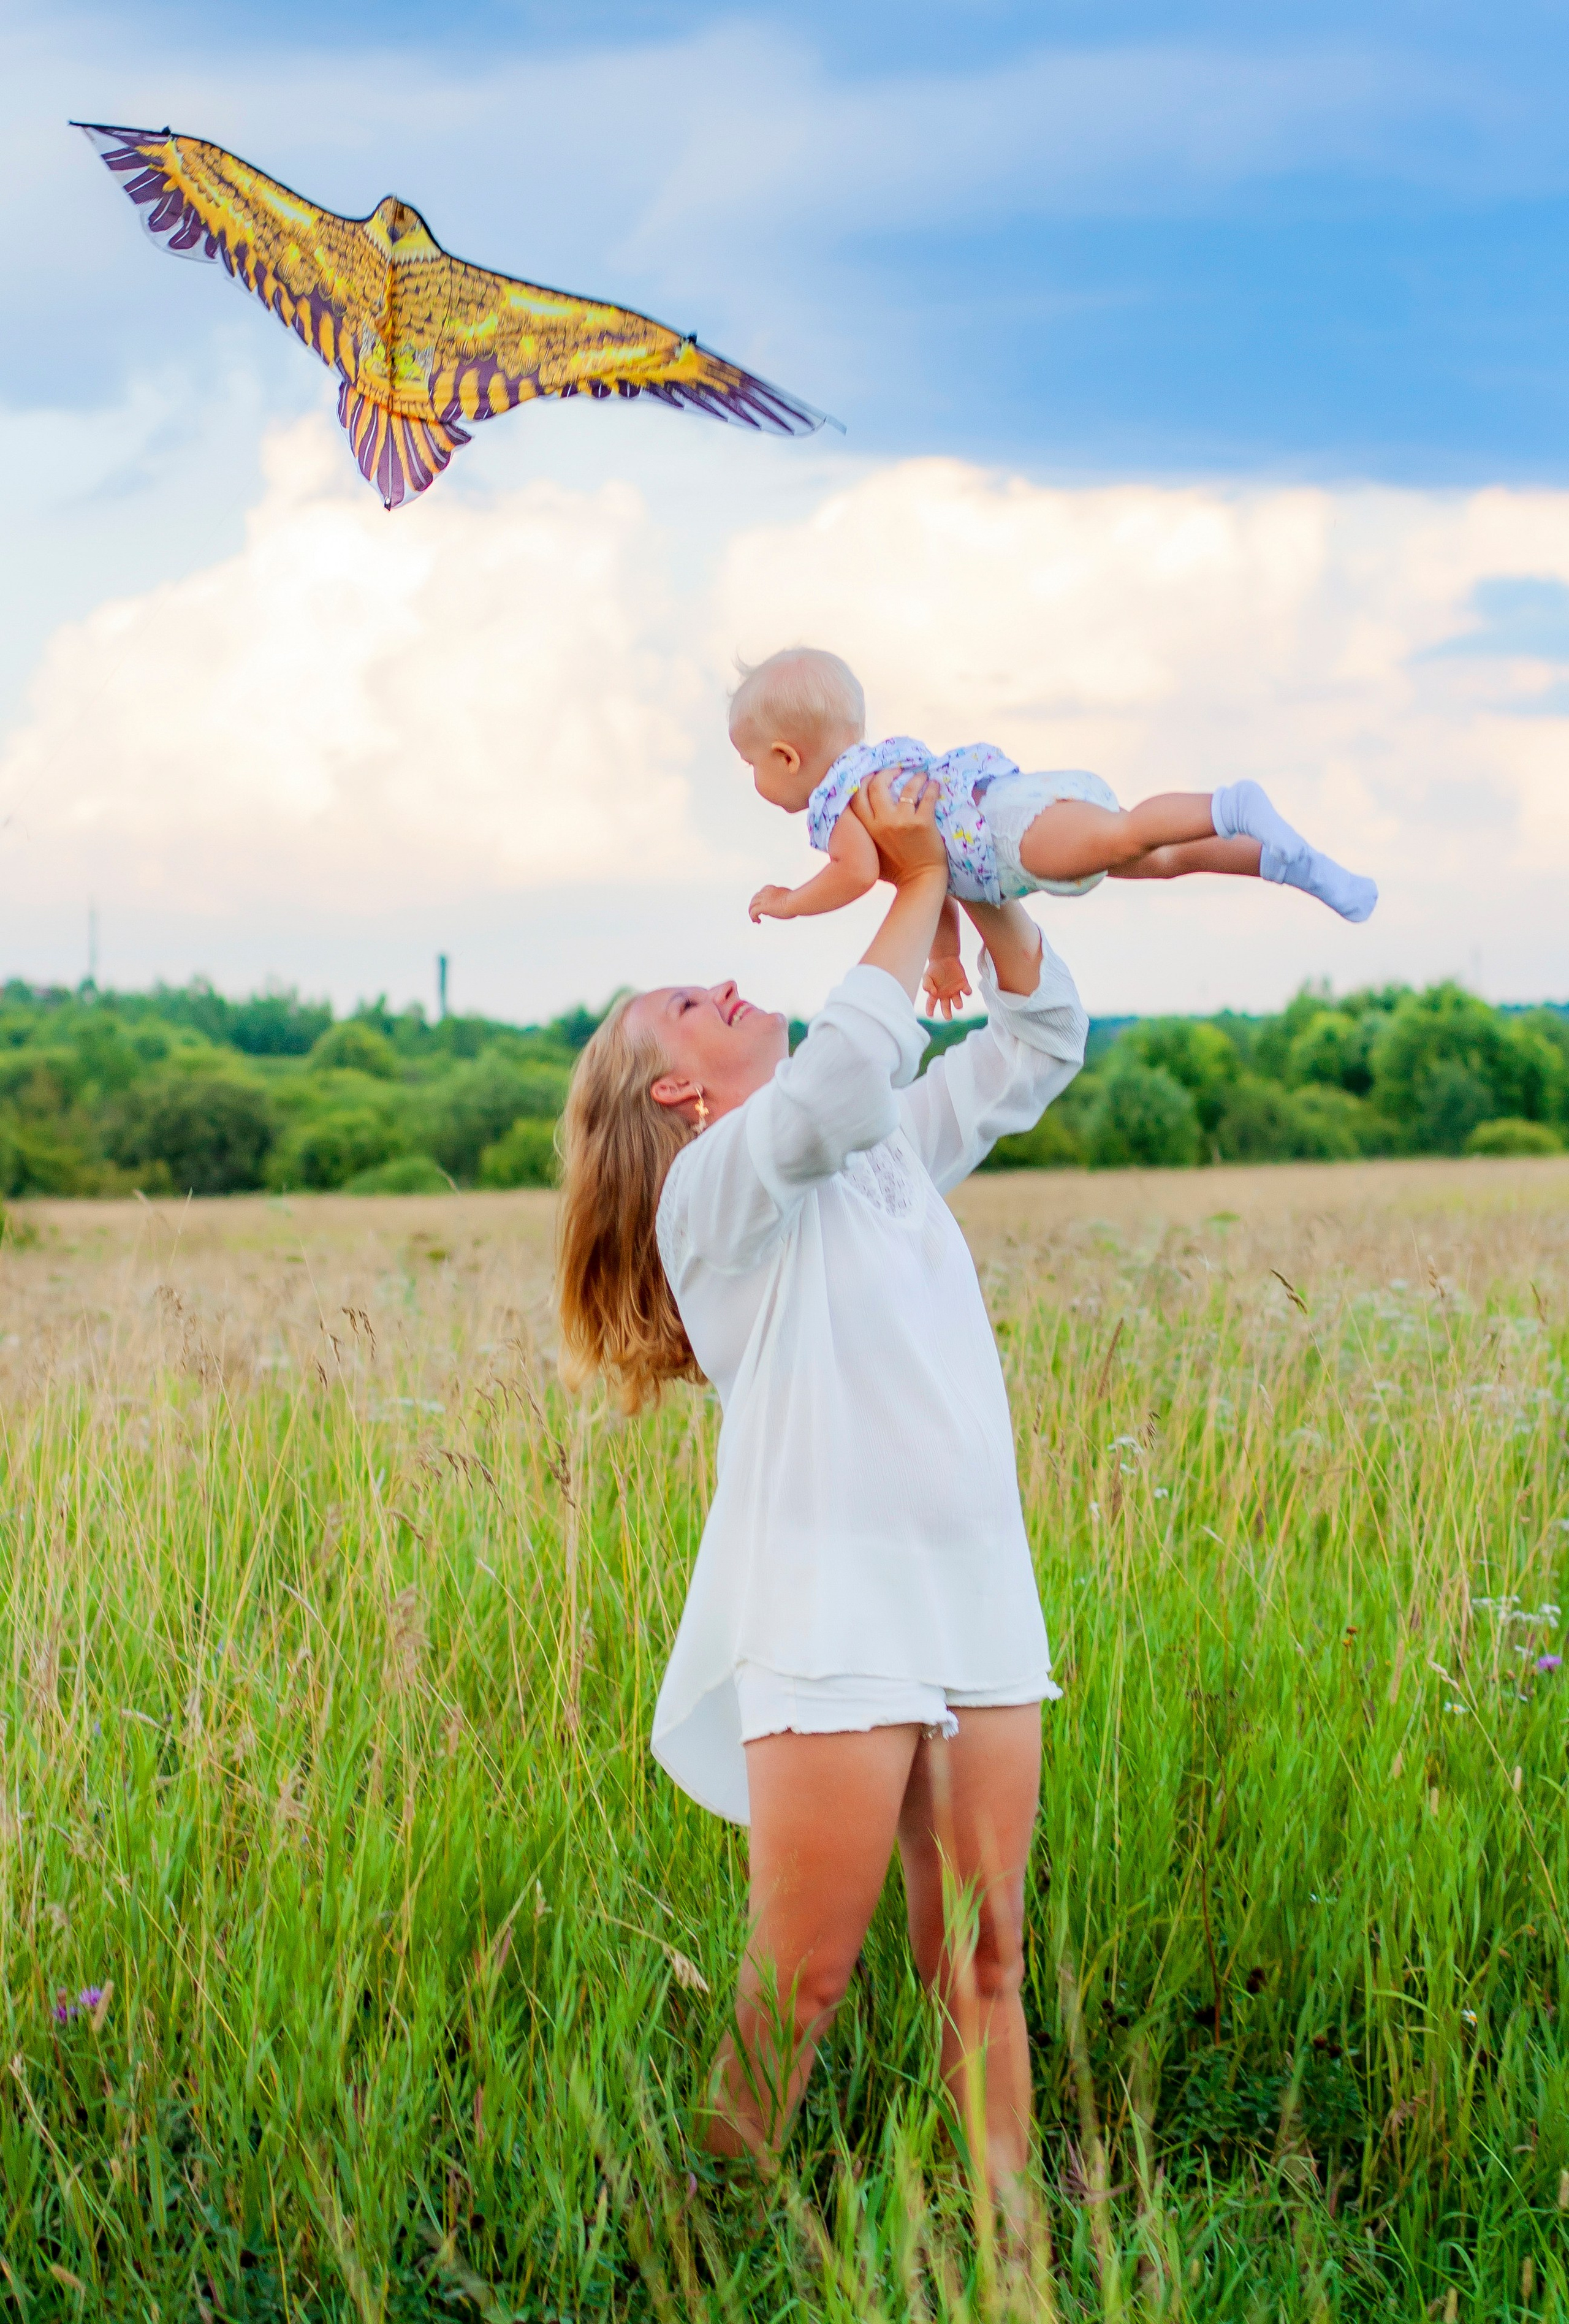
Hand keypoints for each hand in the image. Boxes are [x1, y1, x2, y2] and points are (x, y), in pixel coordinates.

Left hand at [749, 885, 795, 922]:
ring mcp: (764, 899)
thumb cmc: (798, 901)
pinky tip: (757, 922)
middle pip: (755, 898)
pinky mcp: (764, 907)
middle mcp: (766, 892)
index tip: (763, 908)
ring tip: (755, 920)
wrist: (796, 902)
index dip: (760, 900)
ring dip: (751, 912)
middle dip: (753, 906)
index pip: (761, 892)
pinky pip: (753, 912)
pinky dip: (753, 917)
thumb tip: (786, 905)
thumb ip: (785, 899)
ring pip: (752, 905)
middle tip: (756, 915)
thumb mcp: (790, 898)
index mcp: (772, 889)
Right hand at [850, 768, 946, 890]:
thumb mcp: (871, 853)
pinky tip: (934, 785)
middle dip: (886, 773)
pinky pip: (928, 796)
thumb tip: (858, 821)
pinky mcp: (923, 823)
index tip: (875, 776)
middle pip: (877, 785)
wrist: (920, 882)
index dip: (865, 781)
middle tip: (897, 771)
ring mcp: (903, 822)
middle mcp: (883, 822)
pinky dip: (932, 787)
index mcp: (869, 829)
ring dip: (914, 778)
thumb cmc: (896, 872)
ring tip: (920, 776)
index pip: (858, 796)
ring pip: (906, 787)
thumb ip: (864, 836)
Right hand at [922, 954, 972, 1020]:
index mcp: (936, 994)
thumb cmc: (934, 968)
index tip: (930, 1015)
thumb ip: (927, 985)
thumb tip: (932, 993)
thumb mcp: (927, 976)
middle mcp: (946, 995)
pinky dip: (967, 992)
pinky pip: (967, 991)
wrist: (944, 958)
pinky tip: (965, 990)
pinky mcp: (963, 984)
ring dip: (958, 1004)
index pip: (931, 1004)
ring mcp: (955, 990)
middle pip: (946, 1007)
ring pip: (958, 1001)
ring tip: (958, 1006)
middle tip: (948, 1018)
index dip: (930, 1010)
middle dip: (947, 1013)